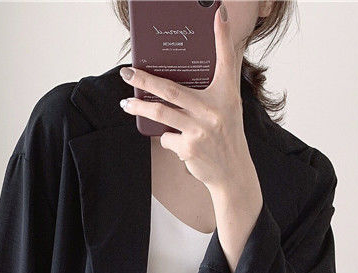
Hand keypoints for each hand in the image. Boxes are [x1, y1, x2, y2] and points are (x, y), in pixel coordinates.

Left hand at [119, 2, 258, 195]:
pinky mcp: (189, 148)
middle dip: (144, 79)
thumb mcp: (229, 105)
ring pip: (161, 113)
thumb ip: (220, 82)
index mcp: (226, 94)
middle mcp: (214, 110)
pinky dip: (165, 137)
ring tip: (126, 103)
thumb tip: (211, 60)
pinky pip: (166, 137)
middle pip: (171, 89)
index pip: (226, 59)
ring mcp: (200, 130)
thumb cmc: (227, 134)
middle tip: (126, 72)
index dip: (223, 35)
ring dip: (139, 107)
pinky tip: (175, 142)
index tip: (218, 11)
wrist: (232, 172)